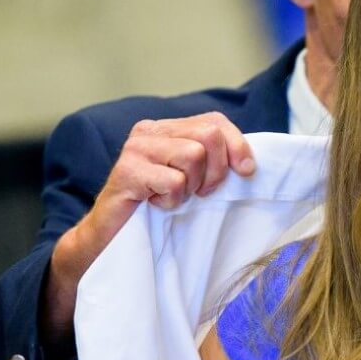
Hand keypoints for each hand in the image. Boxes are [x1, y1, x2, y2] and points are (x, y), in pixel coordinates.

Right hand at [44, 112, 256, 342]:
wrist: (110, 239)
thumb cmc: (155, 209)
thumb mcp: (192, 180)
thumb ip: (213, 161)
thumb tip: (249, 163)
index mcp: (167, 128)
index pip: (215, 121)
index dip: (237, 145)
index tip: (245, 172)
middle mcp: (149, 131)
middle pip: (209, 136)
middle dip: (216, 171)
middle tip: (200, 193)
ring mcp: (135, 148)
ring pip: (194, 155)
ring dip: (191, 187)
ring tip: (173, 197)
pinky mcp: (126, 171)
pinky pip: (174, 181)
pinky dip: (172, 201)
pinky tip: (156, 204)